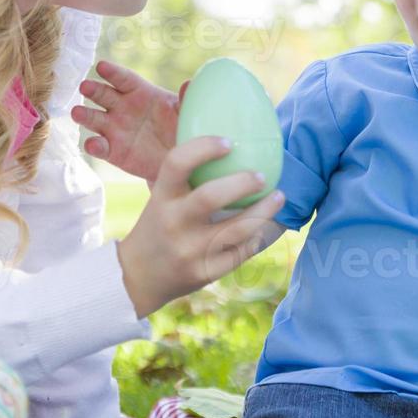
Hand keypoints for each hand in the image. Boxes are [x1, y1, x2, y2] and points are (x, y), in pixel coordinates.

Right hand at [71, 60, 187, 183]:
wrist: (177, 160)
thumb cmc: (180, 128)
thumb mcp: (186, 113)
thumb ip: (186, 100)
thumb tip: (190, 84)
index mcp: (139, 92)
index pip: (122, 78)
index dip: (112, 72)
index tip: (101, 67)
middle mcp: (122, 108)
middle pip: (102, 94)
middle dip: (93, 89)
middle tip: (85, 86)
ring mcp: (114, 129)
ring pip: (93, 118)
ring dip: (84, 115)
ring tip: (77, 113)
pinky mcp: (112, 150)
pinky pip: (99, 146)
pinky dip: (94, 145)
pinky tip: (94, 144)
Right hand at [115, 135, 285, 317]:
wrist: (138, 276)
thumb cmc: (159, 225)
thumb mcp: (162, 198)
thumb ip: (186, 177)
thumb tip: (228, 141)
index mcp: (162, 197)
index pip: (177, 163)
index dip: (203, 148)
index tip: (228, 142)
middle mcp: (173, 222)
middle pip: (211, 197)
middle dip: (243, 183)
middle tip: (262, 176)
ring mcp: (188, 250)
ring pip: (236, 229)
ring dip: (264, 212)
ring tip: (279, 197)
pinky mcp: (203, 273)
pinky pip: (239, 253)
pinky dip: (255, 239)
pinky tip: (263, 228)